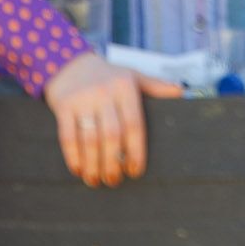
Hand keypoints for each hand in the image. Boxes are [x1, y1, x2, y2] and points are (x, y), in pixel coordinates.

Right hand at [45, 51, 180, 187]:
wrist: (70, 64)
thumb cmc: (108, 76)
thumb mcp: (133, 76)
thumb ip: (155, 86)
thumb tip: (180, 91)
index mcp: (126, 88)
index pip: (134, 124)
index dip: (136, 151)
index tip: (135, 171)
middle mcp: (104, 93)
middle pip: (112, 135)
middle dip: (113, 162)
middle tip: (115, 181)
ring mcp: (82, 100)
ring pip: (90, 139)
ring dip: (93, 164)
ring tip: (97, 181)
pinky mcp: (63, 107)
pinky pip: (68, 137)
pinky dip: (73, 157)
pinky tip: (78, 170)